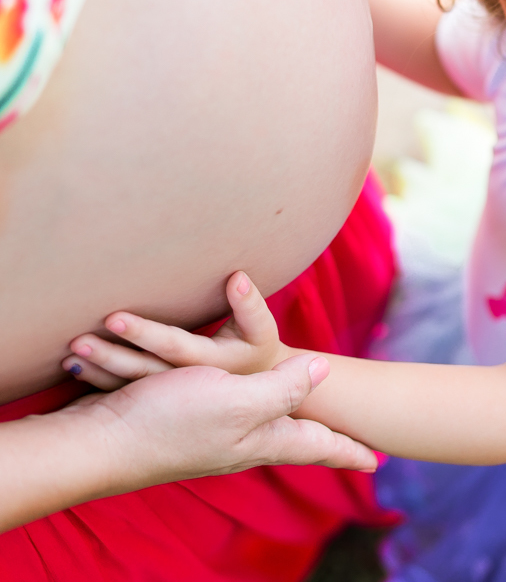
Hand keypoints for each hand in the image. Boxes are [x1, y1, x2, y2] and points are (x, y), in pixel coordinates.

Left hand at [63, 271, 290, 389]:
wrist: (259, 396)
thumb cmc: (256, 349)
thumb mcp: (260, 330)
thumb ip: (249, 305)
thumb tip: (236, 277)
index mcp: (215, 364)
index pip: (177, 347)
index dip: (146, 334)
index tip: (114, 318)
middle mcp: (190, 384)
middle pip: (146, 369)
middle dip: (110, 354)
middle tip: (78, 338)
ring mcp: (173, 397)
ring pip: (132, 385)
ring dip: (99, 368)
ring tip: (71, 352)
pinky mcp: (159, 401)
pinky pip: (124, 393)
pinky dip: (98, 380)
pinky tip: (74, 366)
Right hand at [85, 354, 377, 479]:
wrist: (99, 441)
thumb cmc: (170, 422)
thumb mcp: (238, 402)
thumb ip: (283, 388)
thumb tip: (325, 371)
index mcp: (262, 437)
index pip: (317, 445)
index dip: (349, 450)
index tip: (379, 461)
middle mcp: (243, 440)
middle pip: (295, 439)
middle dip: (324, 442)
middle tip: (352, 447)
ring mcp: (214, 434)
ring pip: (263, 425)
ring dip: (290, 422)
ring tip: (311, 428)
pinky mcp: (185, 419)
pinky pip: (228, 410)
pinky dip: (246, 405)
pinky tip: (242, 406)